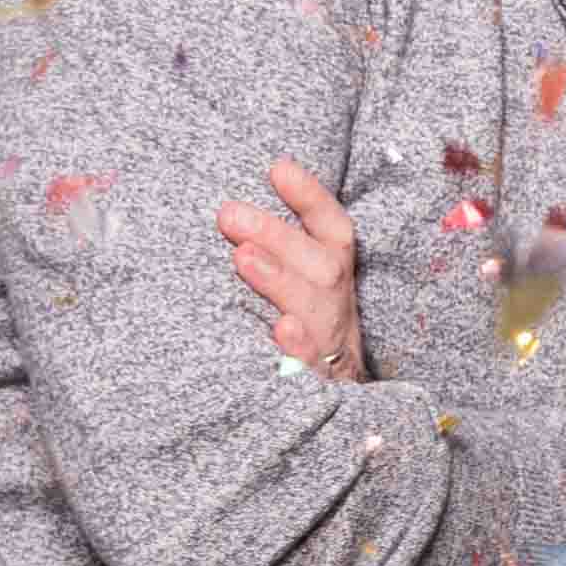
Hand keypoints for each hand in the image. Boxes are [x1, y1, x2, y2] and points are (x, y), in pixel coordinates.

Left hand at [216, 161, 366, 378]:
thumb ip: (282, 248)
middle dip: (278, 237)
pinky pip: (312, 364)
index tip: (277, 168)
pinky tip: (283, 330)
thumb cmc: (308, 329)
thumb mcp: (305, 284)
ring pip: (315, 307)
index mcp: (334, 274)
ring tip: (244, 257)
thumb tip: (234, 203)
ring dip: (281, 280)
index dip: (310, 198)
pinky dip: (300, 346)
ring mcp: (328, 342)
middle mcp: (336, 304)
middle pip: (321, 265)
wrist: (336, 397)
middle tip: (229, 214)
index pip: (332, 228)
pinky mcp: (315, 380)